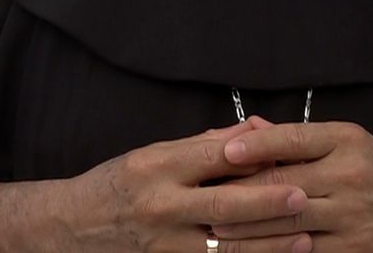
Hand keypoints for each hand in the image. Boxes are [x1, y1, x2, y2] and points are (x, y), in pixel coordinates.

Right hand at [59, 121, 315, 252]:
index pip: (212, 158)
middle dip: (268, 204)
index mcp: (157, 167)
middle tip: (304, 198)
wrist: (68, 230)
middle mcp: (160, 206)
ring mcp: (163, 245)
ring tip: (304, 241)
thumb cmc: (115, 186)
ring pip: (225, 248)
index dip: (253, 159)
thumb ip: (202, 146)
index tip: (288, 160)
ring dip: (267, 246)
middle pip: (224, 206)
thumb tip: (253, 132)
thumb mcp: (151, 154)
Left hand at [211, 119, 372, 251]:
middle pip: (284, 184)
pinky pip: (306, 251)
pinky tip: (252, 249)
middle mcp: (352, 176)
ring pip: (288, 223)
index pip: (295, 138)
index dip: (256, 146)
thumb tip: (249, 129)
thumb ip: (298, 139)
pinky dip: (276, 250)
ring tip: (216, 226)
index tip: (223, 150)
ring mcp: (354, 216)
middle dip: (240, 192)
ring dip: (248, 227)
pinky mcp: (355, 250)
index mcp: (349, 141)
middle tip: (205, 196)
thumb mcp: (349, 143)